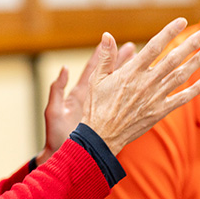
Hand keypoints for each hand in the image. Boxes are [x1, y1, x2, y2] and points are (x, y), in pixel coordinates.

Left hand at [36, 41, 135, 165]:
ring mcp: (101, 109)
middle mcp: (91, 98)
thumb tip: (65, 68)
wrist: (64, 155)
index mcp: (79, 93)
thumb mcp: (54, 111)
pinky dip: (132, 98)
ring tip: (144, 65)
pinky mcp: (107, 120)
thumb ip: (57, 89)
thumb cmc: (55, 135)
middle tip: (134, 48)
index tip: (108, 42)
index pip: (93, 69)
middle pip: (109, 75)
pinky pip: (122, 107)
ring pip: (118, 89)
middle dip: (121, 61)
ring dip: (130, 77)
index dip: (101, 55)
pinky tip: (145, 92)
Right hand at [81, 18, 199, 154]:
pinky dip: (196, 89)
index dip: (168, 32)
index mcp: (131, 72)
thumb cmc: (96, 106)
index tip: (181, 21)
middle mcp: (146, 82)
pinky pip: (182, 99)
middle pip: (173, 59)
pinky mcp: (160, 112)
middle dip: (191, 44)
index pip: (154, 47)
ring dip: (198, 62)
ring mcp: (155, 97)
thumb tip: (107, 35)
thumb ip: (106, 57)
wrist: (102, 136)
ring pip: (181, 76)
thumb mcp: (96, 79)